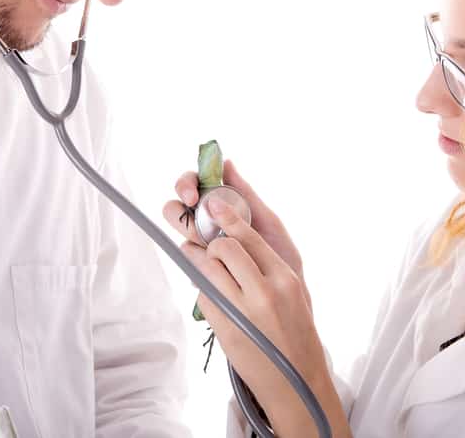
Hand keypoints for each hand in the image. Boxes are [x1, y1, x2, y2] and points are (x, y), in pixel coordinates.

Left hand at [161, 162, 349, 436]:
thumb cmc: (295, 326)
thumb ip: (267, 250)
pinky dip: (200, 280)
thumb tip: (238, 211)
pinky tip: (204, 277)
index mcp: (286, 275)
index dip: (225, 210)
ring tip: (196, 250)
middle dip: (206, 231)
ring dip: (196, 253)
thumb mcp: (293, 285)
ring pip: (207, 264)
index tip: (209, 195)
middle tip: (194, 221)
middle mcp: (268, 290)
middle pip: (224, 244)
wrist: (298, 381)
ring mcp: (246, 311)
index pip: (248, 233)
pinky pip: (201, 291)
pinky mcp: (226, 328)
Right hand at [163, 160, 306, 296]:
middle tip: (194, 217)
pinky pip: (188, 263)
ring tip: (215, 245)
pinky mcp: (200, 272)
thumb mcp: (268, 224)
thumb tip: (226, 163)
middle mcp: (206, 225)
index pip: (193, 184)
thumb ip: (247, 195)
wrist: (288, 301)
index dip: (187, 184)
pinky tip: (218, 268)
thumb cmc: (281, 257)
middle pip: (176, 208)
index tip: (193, 196)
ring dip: (192, 237)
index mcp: (222, 206)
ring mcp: (201, 249)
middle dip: (179, 210)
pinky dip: (199, 262)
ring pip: (179, 235)